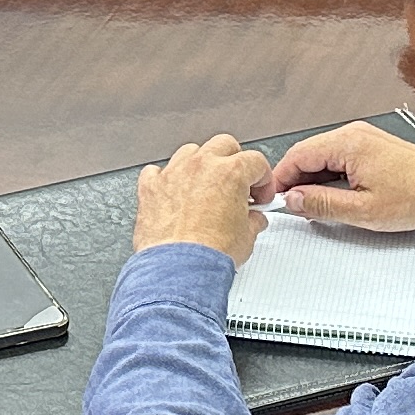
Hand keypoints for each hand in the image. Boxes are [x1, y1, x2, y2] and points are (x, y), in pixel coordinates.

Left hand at [132, 135, 268, 260]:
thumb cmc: (210, 253)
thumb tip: (252, 219)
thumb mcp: (247, 236)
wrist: (180, 268)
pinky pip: (156, 171)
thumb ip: (253, 220)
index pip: (255, 162)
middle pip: (223, 145)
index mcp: (230, 172)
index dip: (262, 180)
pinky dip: (165, 179)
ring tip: (206, 187)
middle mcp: (201, 166)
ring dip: (201, 165)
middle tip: (237, 184)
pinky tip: (173, 192)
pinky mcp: (151, 188)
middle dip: (234, 162)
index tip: (259, 196)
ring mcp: (174, 173)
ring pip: (190, 152)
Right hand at [260, 120, 414, 233]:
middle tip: (295, 206)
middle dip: (297, 180)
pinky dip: (331, 175)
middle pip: (309, 153)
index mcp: (348, 143)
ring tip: (317, 205)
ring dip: (315, 179)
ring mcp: (365, 138)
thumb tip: (294, 199)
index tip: (276, 198)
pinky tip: (336, 195)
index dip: (282, 179)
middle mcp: (354, 134)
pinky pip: (341, 157)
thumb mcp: (362, 210)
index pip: (298, 155)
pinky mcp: (373, 147)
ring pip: (324, 156)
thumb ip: (322, 204)